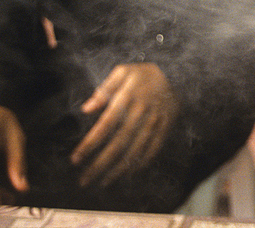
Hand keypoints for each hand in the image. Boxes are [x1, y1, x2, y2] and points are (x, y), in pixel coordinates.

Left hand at [70, 62, 177, 187]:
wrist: (179, 73)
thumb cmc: (144, 73)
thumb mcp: (122, 72)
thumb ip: (104, 90)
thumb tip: (86, 109)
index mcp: (127, 97)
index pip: (105, 124)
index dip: (90, 144)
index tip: (75, 159)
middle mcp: (141, 111)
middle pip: (119, 142)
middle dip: (101, 164)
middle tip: (85, 180)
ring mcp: (155, 120)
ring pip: (136, 150)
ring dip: (118, 169)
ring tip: (103, 182)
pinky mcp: (166, 126)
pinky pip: (154, 148)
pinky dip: (141, 163)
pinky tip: (128, 174)